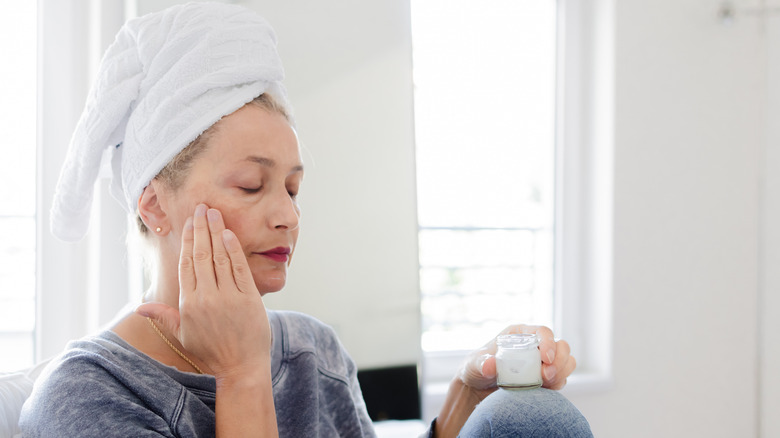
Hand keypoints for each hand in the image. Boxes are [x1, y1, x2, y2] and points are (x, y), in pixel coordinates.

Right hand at [137, 204, 271, 376]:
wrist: (241, 367)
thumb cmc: (211, 351)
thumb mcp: (183, 335)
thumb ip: (163, 317)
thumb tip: (138, 308)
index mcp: (189, 304)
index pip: (186, 264)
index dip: (187, 241)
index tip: (189, 223)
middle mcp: (207, 297)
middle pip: (201, 255)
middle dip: (200, 229)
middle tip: (201, 207)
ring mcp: (228, 297)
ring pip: (219, 257)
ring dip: (216, 232)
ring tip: (213, 213)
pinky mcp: (248, 298)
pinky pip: (238, 268)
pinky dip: (233, 250)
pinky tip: (229, 233)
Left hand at [459, 325, 575, 395]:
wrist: (478, 390)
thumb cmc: (476, 369)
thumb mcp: (474, 364)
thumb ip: (482, 363)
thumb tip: (490, 365)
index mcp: (520, 334)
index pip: (543, 331)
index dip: (549, 343)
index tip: (546, 359)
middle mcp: (535, 345)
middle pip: (561, 346)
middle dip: (559, 361)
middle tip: (546, 376)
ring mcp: (542, 363)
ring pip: (567, 362)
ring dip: (562, 373)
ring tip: (545, 383)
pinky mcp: (546, 379)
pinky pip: (562, 379)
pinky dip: (558, 384)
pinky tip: (545, 390)